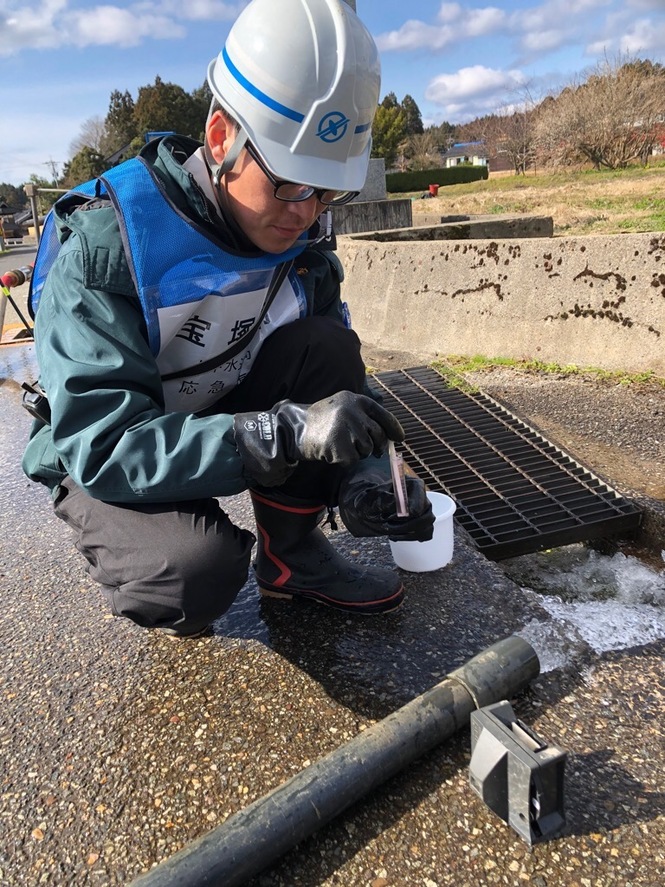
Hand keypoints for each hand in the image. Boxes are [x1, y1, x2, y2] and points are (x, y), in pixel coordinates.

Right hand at [234, 391, 403, 486]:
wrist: (294, 429)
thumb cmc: (320, 421)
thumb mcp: (342, 407)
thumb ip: (363, 415)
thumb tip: (388, 435)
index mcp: (356, 400)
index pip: (383, 415)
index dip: (394, 428)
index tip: (399, 438)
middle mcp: (353, 411)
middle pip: (378, 435)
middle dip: (376, 446)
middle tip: (370, 450)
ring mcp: (346, 427)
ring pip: (367, 449)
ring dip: (357, 452)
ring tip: (340, 445)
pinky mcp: (339, 444)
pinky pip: (353, 460)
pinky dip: (344, 460)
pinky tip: (332, 452)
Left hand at [338, 465, 434, 541]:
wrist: (374, 506)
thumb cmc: (375, 499)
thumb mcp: (373, 496)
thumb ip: (383, 498)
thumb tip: (395, 503)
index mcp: (414, 485)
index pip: (421, 498)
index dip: (410, 509)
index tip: (396, 516)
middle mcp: (423, 498)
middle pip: (426, 516)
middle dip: (406, 526)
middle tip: (388, 527)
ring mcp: (426, 512)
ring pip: (425, 528)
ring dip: (406, 533)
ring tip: (389, 531)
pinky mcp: (424, 524)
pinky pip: (424, 535)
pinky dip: (409, 538)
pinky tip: (396, 535)